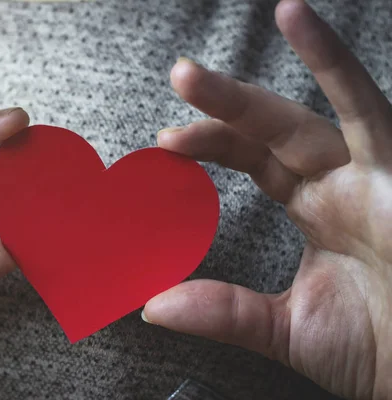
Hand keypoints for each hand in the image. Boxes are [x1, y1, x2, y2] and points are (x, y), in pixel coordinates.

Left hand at [143, 1, 390, 398]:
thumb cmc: (384, 352)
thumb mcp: (290, 329)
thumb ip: (225, 312)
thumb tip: (153, 306)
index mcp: (320, 208)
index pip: (256, 159)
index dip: (213, 145)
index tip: (165, 144)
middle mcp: (344, 182)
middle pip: (274, 128)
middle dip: (224, 105)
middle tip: (178, 78)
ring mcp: (376, 174)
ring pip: (315, 110)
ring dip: (266, 82)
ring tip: (226, 49)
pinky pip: (369, 109)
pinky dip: (336, 66)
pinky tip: (300, 19)